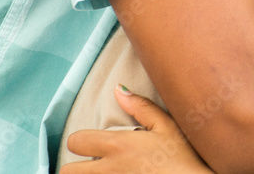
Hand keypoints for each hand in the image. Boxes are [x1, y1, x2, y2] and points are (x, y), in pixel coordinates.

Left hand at [59, 85, 213, 172]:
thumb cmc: (186, 158)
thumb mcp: (168, 127)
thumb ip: (142, 108)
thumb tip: (119, 89)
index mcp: (119, 146)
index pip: (75, 141)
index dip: (82, 141)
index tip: (92, 144)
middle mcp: (109, 170)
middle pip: (67, 171)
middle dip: (75, 167)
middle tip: (90, 165)